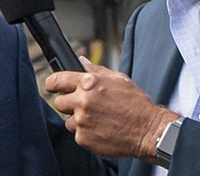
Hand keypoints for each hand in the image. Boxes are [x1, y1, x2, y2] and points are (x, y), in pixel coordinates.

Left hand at [44, 57, 179, 159]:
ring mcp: (82, 121)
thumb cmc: (135, 104)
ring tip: (98, 120)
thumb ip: (96, 70)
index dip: (52, 84)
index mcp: (89, 83)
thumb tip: (82, 61)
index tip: (51, 87)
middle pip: (59, 102)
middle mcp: (82, 101)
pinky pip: (77, 135)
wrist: (148, 130)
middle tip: (84, 107)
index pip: (57, 80)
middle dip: (69, 104)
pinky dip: (87, 134)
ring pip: (68, 121)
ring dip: (78, 121)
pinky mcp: (84, 138)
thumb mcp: (118, 79)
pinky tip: (101, 130)